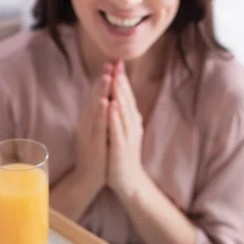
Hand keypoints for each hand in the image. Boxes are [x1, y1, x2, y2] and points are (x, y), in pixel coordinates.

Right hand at [76, 64, 112, 187]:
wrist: (88, 179)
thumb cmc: (97, 156)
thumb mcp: (99, 133)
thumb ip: (102, 117)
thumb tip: (109, 100)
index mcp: (89, 121)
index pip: (96, 96)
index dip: (103, 80)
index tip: (112, 64)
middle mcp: (86, 124)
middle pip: (94, 98)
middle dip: (103, 80)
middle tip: (110, 63)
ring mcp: (88, 134)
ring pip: (95, 109)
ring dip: (101, 92)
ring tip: (108, 77)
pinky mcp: (93, 145)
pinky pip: (97, 127)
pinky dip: (101, 114)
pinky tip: (106, 103)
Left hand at [107, 61, 144, 193]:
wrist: (128, 182)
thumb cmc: (122, 157)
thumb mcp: (123, 133)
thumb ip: (122, 117)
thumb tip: (119, 99)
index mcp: (131, 122)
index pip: (126, 97)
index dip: (122, 80)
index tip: (116, 62)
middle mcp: (132, 126)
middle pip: (126, 100)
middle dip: (121, 81)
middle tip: (117, 63)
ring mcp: (127, 137)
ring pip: (123, 112)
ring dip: (119, 94)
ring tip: (115, 77)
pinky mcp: (121, 148)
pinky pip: (117, 129)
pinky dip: (115, 116)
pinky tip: (112, 105)